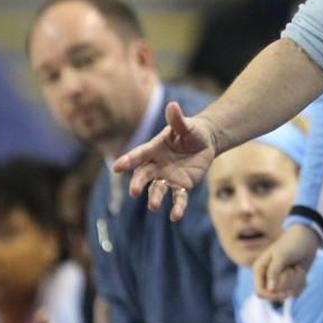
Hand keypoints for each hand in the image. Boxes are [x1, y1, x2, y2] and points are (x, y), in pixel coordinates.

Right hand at [112, 102, 215, 220]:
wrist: (205, 141)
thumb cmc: (191, 131)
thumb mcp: (186, 125)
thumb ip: (178, 119)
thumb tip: (173, 105)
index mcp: (154, 149)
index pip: (139, 154)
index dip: (128, 160)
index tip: (116, 167)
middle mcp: (157, 165)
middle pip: (144, 176)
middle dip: (138, 183)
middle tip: (134, 191)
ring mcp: (168, 177)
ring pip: (158, 189)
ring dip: (154, 198)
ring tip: (152, 206)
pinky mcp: (182, 186)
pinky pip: (178, 198)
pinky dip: (177, 207)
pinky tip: (175, 217)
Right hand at [253, 224, 320, 300]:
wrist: (307, 239)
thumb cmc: (292, 244)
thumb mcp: (283, 255)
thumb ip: (274, 271)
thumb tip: (270, 289)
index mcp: (259, 269)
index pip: (260, 292)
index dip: (272, 295)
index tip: (285, 293)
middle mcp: (267, 277)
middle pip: (275, 295)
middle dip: (288, 284)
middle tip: (293, 269)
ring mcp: (279, 281)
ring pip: (287, 295)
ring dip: (296, 283)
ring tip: (298, 268)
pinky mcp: (290, 283)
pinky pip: (295, 293)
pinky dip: (301, 284)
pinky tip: (302, 272)